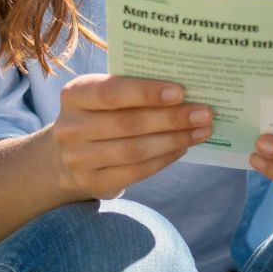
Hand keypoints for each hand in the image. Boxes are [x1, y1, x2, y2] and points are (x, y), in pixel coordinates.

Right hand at [50, 76, 213, 198]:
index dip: (145, 92)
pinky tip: (183, 148)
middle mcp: (70, 128)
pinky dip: (164, 158)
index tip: (180, 92)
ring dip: (174, 140)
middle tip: (204, 113)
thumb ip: (134, 89)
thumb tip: (186, 90)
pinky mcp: (93, 182)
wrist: (68, 155)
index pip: (110, 92)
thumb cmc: (101, 114)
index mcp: (74, 95)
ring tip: (202, 130)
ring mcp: (78, 159)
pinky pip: (136, 171)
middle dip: (171, 118)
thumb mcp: (105, 96)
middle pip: (128, 123)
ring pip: (135, 150)